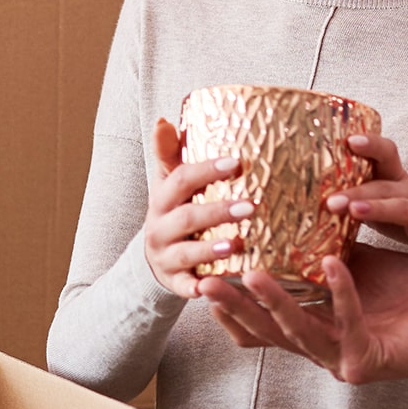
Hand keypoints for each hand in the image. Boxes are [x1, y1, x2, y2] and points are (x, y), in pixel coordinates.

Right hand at [140, 118, 252, 298]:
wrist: (155, 258)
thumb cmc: (174, 212)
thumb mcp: (168, 183)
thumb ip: (169, 154)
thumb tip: (163, 120)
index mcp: (162, 199)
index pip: (180, 180)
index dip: (207, 171)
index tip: (237, 162)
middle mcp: (160, 228)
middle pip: (186, 218)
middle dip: (218, 211)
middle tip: (252, 205)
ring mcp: (166, 258)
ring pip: (186, 255)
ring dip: (209, 250)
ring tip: (236, 243)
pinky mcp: (175, 284)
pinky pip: (186, 288)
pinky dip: (199, 288)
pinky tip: (215, 286)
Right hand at [200, 247, 407, 383]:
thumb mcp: (355, 266)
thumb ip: (320, 253)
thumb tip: (287, 215)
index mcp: (314, 331)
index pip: (261, 325)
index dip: (231, 309)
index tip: (201, 281)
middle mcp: (321, 351)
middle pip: (268, 331)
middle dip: (236, 306)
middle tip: (205, 282)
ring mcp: (342, 360)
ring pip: (300, 330)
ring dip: (275, 301)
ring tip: (253, 274)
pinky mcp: (368, 362)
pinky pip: (349, 321)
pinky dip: (340, 291)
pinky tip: (331, 264)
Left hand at [325, 133, 407, 276]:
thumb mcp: (385, 206)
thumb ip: (358, 200)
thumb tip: (314, 199)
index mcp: (397, 181)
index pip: (385, 154)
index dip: (370, 144)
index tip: (346, 139)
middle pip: (382, 183)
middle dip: (355, 190)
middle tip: (329, 199)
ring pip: (399, 205)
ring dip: (376, 207)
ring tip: (353, 211)